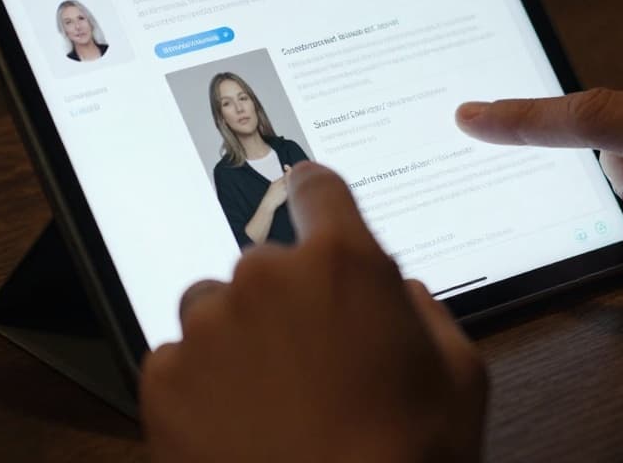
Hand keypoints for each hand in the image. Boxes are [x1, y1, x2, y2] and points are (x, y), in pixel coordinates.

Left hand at [140, 162, 487, 462]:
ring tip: (271, 397)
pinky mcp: (162, 378)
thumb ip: (425, 309)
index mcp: (343, 261)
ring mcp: (207, 327)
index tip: (309, 207)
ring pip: (213, 307)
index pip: (316, 187)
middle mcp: (265, 277)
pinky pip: (177, 359)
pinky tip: (239, 424)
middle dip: (285, 299)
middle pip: (265, 262)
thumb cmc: (409, 459)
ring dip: (237, 336)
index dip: (316, 199)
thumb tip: (397, 289)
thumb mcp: (460, 375)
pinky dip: (200, 385)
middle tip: (312, 359)